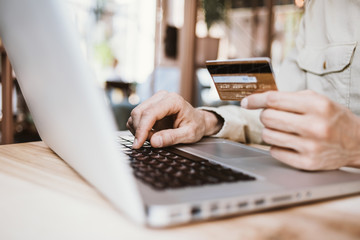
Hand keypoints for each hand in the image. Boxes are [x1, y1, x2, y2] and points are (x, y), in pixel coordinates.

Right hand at [127, 91, 222, 148]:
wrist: (198, 121)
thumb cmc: (196, 126)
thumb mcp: (189, 135)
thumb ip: (172, 138)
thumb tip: (154, 142)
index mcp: (173, 101)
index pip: (150, 113)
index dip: (142, 129)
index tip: (138, 144)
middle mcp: (162, 97)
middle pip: (139, 112)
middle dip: (139, 131)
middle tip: (146, 144)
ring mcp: (155, 100)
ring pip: (135, 114)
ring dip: (138, 129)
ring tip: (152, 138)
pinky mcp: (150, 106)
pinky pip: (137, 117)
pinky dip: (138, 128)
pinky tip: (149, 134)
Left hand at [241, 90, 359, 170]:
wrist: (357, 143)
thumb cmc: (333, 118)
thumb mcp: (318, 100)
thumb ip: (290, 98)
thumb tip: (259, 100)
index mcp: (317, 106)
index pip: (274, 100)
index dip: (256, 100)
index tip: (246, 102)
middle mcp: (314, 126)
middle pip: (268, 118)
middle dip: (266, 116)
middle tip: (274, 117)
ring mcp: (311, 147)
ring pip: (268, 135)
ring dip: (270, 131)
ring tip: (283, 130)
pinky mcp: (308, 163)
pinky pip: (275, 152)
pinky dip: (277, 146)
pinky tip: (289, 143)